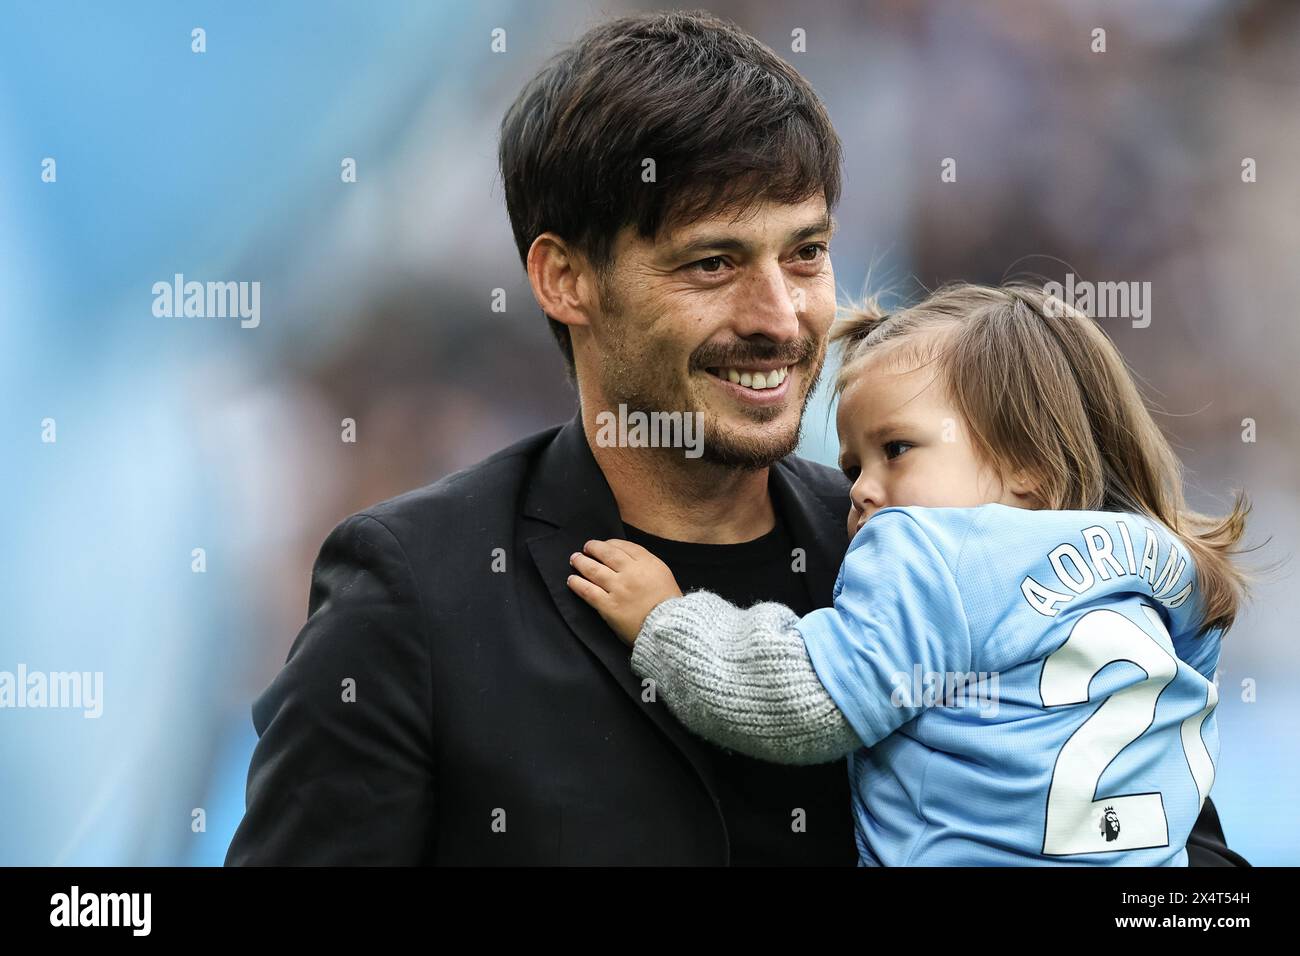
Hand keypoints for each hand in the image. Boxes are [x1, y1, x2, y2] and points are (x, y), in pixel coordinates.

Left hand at [566, 538, 682, 644]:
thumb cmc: (669, 605)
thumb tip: (627, 559)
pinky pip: (588, 591)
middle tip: (586, 547)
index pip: (624, 547)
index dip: (610, 543)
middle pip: (607, 554)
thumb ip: (647, 565)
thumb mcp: (664, 576)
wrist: (669, 628)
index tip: (603, 544)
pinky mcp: (609, 606)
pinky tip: (571, 580)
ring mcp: (618, 589)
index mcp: (648, 563)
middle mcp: (631, 573)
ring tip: (575, 560)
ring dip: (581, 563)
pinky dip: (577, 584)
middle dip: (593, 548)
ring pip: (594, 570)